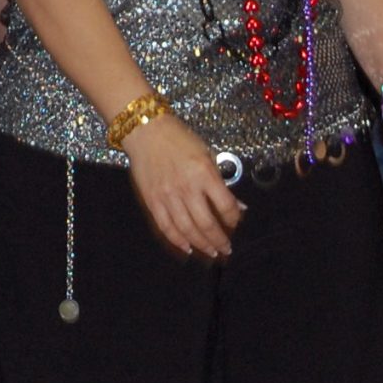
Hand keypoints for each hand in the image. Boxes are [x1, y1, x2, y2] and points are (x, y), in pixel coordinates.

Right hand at [123, 113, 245, 258]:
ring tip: (211, 251)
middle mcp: (186, 188)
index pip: (225, 205)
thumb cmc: (179, 138)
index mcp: (204, 173)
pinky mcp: (152, 200)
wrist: (146, 130)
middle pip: (207, 224)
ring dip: (202, 244)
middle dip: (220, 240)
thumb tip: (236, 205)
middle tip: (226, 248)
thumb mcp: (207, 154)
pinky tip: (187, 248)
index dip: (234, 218)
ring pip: (187, 230)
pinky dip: (177, 240)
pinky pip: (166, 227)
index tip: (236, 222)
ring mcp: (167, 196)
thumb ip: (220, 181)